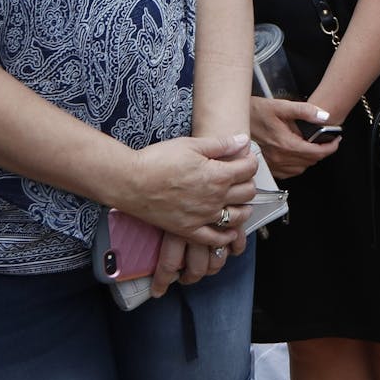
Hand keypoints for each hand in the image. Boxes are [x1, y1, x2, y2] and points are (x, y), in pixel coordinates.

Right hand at [117, 134, 257, 243]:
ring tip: (238, 201)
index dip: (250, 161)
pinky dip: (226, 236)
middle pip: (248, 192)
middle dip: (248, 182)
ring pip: (238, 216)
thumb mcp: (192, 145)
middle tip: (240, 177)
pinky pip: (214, 239)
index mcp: (218, 175)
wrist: (129, 181)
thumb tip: (244, 140)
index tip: (245, 158)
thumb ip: (221, 144)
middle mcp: (215, 198)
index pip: (249, 169)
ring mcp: (203, 216)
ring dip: (243, 208)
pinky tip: (229, 231)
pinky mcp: (188, 229)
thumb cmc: (158, 160)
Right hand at [250, 96, 339, 178]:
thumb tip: (324, 117)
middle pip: (310, 161)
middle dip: (323, 151)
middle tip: (327, 140)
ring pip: (301, 168)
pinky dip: (298, 165)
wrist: (238, 119)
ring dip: (311, 158)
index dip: (330, 147)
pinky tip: (298, 154)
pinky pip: (289, 172)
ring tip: (313, 145)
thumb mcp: (282, 106)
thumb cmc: (257, 111)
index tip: (336, 140)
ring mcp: (272, 164)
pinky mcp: (268, 167)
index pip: (315, 152)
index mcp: (284, 143)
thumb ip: (306, 111)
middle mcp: (278, 157)